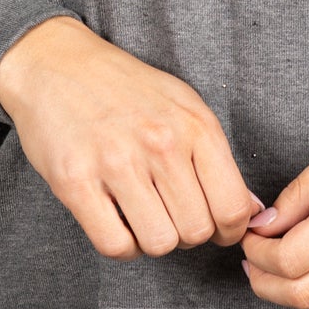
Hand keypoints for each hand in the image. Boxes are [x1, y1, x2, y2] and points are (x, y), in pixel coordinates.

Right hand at [0, 16, 263, 258]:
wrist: (56, 63)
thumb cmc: (126, 89)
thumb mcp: (184, 105)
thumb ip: (217, 157)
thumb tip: (252, 211)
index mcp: (195, 126)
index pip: (233, 207)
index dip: (229, 230)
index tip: (215, 227)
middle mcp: (161, 143)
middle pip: (197, 232)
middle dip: (187, 234)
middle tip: (170, 213)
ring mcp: (116, 162)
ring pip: (159, 244)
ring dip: (153, 240)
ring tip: (142, 215)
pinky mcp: (75, 181)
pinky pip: (115, 245)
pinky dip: (121, 245)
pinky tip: (117, 221)